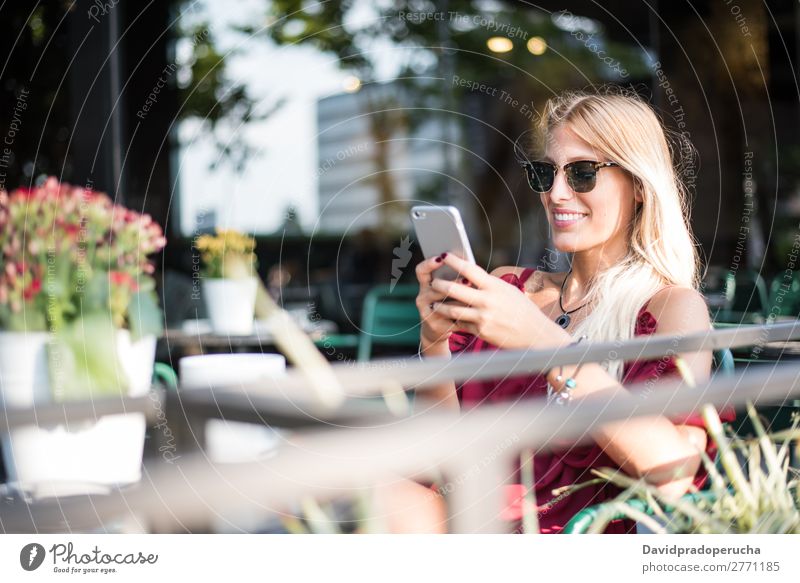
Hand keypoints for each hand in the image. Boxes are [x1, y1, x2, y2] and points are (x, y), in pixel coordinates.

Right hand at [415, 254, 468, 347]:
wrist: (439, 329)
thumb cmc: (449, 302)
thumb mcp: (448, 289)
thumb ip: (453, 277)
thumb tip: (469, 263)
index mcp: (425, 285)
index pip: (421, 271)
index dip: (429, 263)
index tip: (441, 257)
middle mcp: (422, 297)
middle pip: (434, 287)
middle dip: (452, 283)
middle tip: (467, 280)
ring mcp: (427, 312)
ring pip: (443, 304)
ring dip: (459, 300)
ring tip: (474, 297)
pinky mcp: (435, 325)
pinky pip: (450, 318)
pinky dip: (462, 315)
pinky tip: (474, 314)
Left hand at [425, 253, 569, 349]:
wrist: (535, 335)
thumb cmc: (522, 310)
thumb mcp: (508, 292)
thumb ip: (489, 285)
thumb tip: (470, 276)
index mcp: (494, 286)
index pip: (469, 270)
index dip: (454, 261)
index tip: (443, 255)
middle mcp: (487, 300)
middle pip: (454, 289)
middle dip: (440, 285)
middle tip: (433, 282)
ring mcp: (483, 317)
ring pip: (452, 309)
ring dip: (440, 306)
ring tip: (434, 303)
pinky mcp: (480, 332)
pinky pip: (460, 324)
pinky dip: (453, 321)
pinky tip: (447, 319)